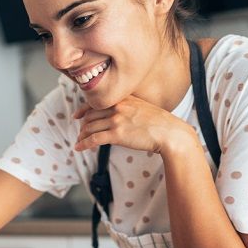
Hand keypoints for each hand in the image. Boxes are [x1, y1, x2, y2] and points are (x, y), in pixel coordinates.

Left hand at [72, 95, 192, 154]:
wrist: (170, 133)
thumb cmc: (160, 123)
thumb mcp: (142, 107)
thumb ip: (128, 108)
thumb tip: (116, 115)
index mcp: (123, 99)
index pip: (96, 102)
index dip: (83, 109)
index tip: (77, 115)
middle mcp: (117, 107)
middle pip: (91, 116)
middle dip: (83, 126)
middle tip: (80, 133)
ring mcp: (117, 120)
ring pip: (90, 127)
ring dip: (82, 136)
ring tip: (79, 142)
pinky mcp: (117, 134)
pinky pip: (93, 139)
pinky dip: (84, 144)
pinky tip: (79, 148)